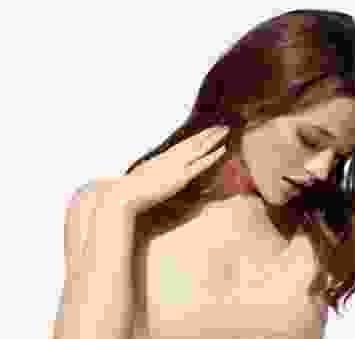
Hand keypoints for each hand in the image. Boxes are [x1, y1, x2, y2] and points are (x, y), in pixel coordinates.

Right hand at [105, 125, 230, 215]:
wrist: (124, 194)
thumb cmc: (127, 190)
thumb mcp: (140, 180)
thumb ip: (150, 175)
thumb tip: (152, 175)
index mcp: (161, 158)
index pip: (183, 145)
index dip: (196, 138)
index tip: (206, 131)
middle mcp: (170, 158)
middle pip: (193, 141)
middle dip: (207, 133)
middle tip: (221, 124)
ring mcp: (176, 165)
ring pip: (199, 147)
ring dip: (213, 137)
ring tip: (226, 129)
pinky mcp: (181, 176)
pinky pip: (201, 163)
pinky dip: (213, 155)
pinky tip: (223, 148)